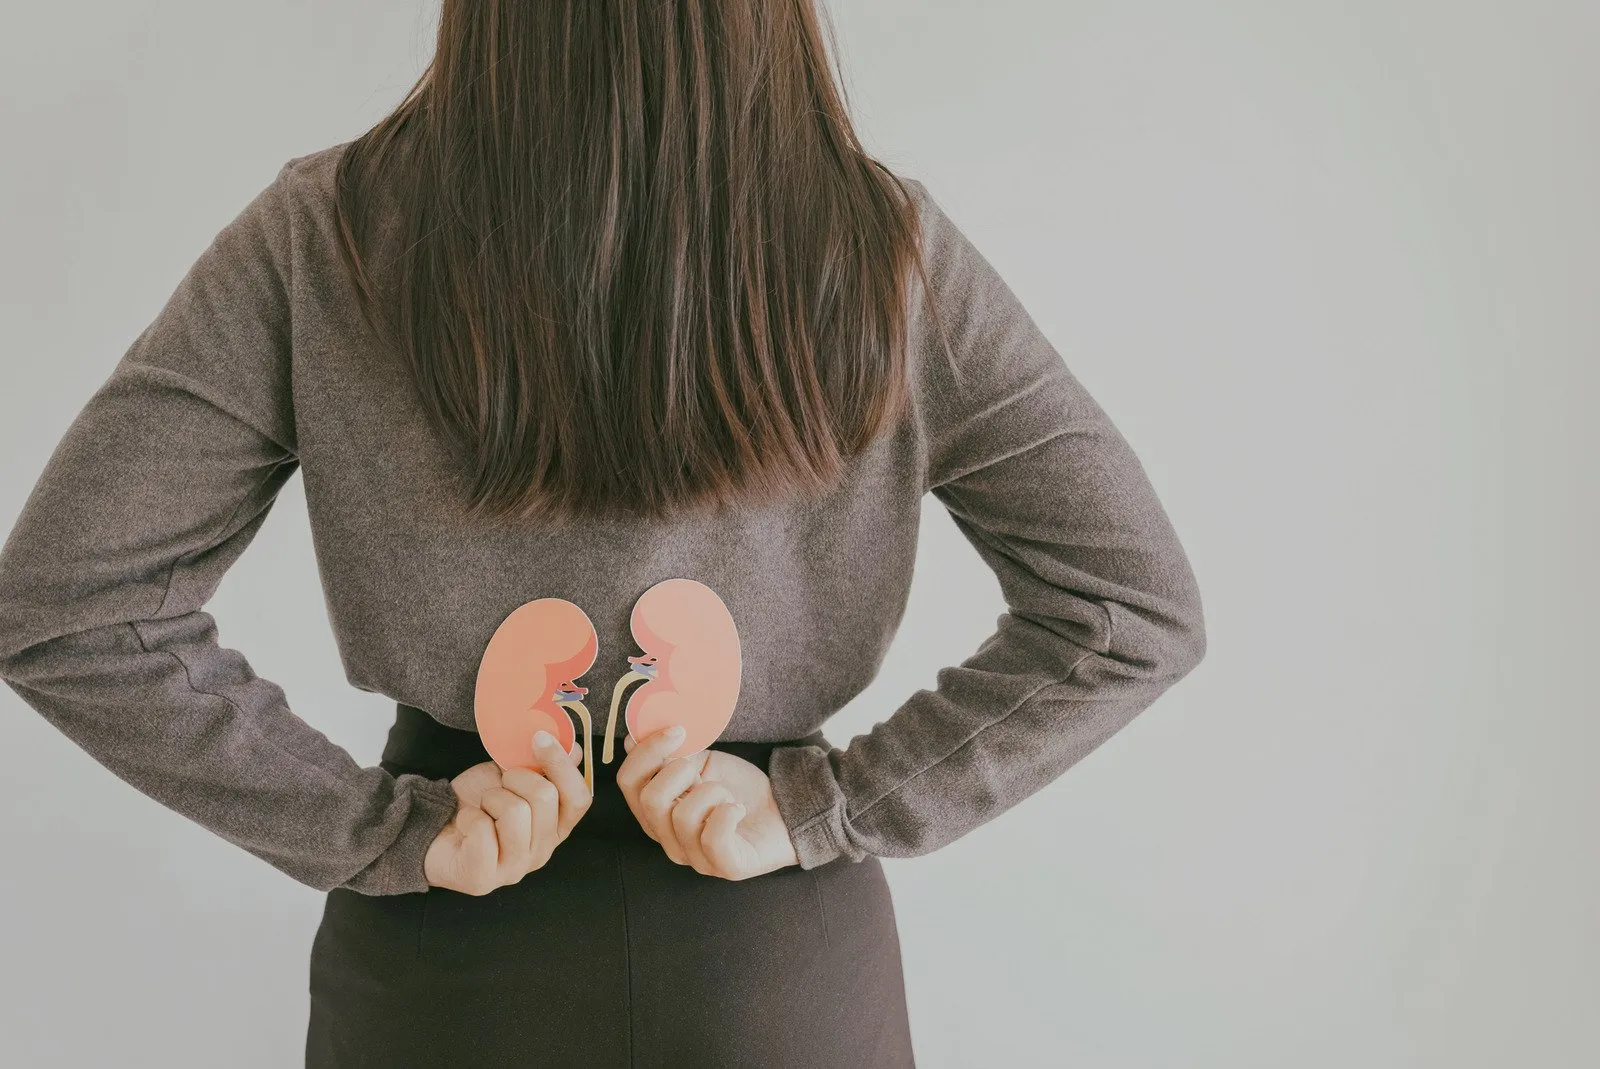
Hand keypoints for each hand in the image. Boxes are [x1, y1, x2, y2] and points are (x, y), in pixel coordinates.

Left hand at [423, 729, 591, 894]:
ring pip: (515, 813)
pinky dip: (469, 816)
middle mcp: (541, 852)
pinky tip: (466, 824)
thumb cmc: (476, 803)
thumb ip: (543, 766)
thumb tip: (575, 749)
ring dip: (491, 798)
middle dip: (516, 778)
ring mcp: (514, 870)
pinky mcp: (483, 879)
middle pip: (546, 799)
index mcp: (555, 828)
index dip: (563, 766)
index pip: (579, 799)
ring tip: (482, 807)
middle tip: (499, 785)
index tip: (539, 738)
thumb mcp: (511, 777)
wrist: (434, 827)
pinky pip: (482, 830)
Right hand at [615, 724, 799, 879]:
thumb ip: (669, 756)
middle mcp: (668, 839)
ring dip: (711, 792)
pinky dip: (727, 813)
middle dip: (679, 771)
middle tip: (701, 767)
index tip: (677, 730)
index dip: (645, 752)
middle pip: (649, 800)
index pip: (627, 783)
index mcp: (656, 812)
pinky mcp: (726, 867)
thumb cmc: (738, 788)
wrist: (784, 809)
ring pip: (683, 817)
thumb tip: (634, 737)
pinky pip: (713, 838)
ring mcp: (695, 858)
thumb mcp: (701, 764)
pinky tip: (737, 808)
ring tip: (726, 794)